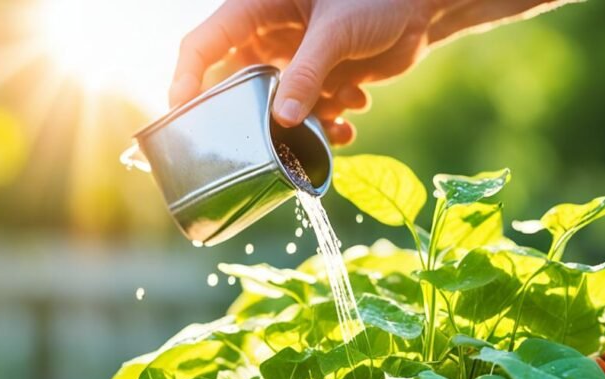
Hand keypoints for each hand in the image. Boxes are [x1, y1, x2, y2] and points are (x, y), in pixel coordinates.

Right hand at [170, 0, 441, 144]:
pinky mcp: (320, 81)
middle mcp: (269, 37)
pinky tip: (351, 118)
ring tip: (332, 124)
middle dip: (254, 115)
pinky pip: (308, 114)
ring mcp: (294, 61)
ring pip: (277, 108)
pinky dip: (327, 124)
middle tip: (263, 139)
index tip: (180, 111)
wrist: (423, 8)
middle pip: (238, 85)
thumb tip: (281, 120)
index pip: (204, 44)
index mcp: (257, 9)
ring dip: (301, 126)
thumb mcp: (337, 30)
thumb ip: (307, 73)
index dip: (186, 78)